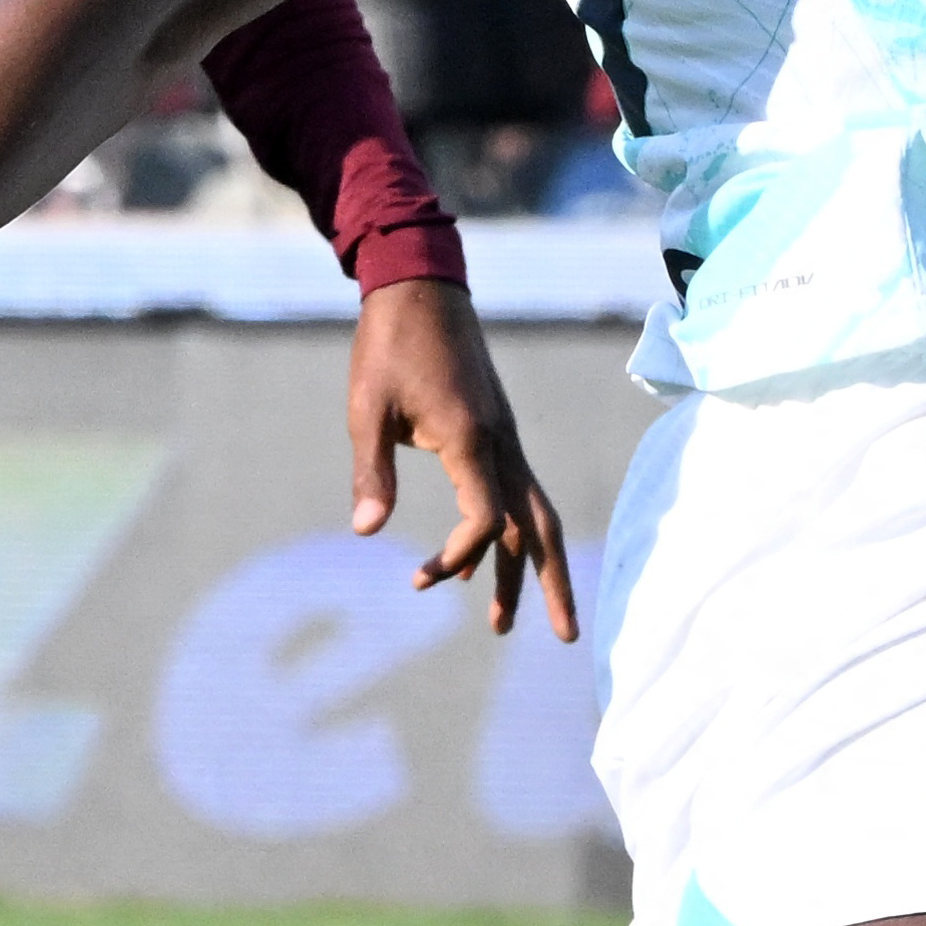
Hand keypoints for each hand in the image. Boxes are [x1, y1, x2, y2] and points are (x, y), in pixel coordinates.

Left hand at [343, 277, 578, 640]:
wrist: (419, 286)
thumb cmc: (388, 345)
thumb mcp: (367, 409)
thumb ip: (371, 473)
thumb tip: (366, 533)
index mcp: (471, 438)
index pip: (486, 519)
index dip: (460, 556)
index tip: (421, 578)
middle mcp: (501, 443)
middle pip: (538, 526)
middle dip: (549, 585)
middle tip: (560, 638)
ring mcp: (505, 437)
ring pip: (530, 514)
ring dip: (526, 569)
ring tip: (506, 623)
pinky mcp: (496, 432)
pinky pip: (512, 493)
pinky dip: (505, 535)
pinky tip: (480, 566)